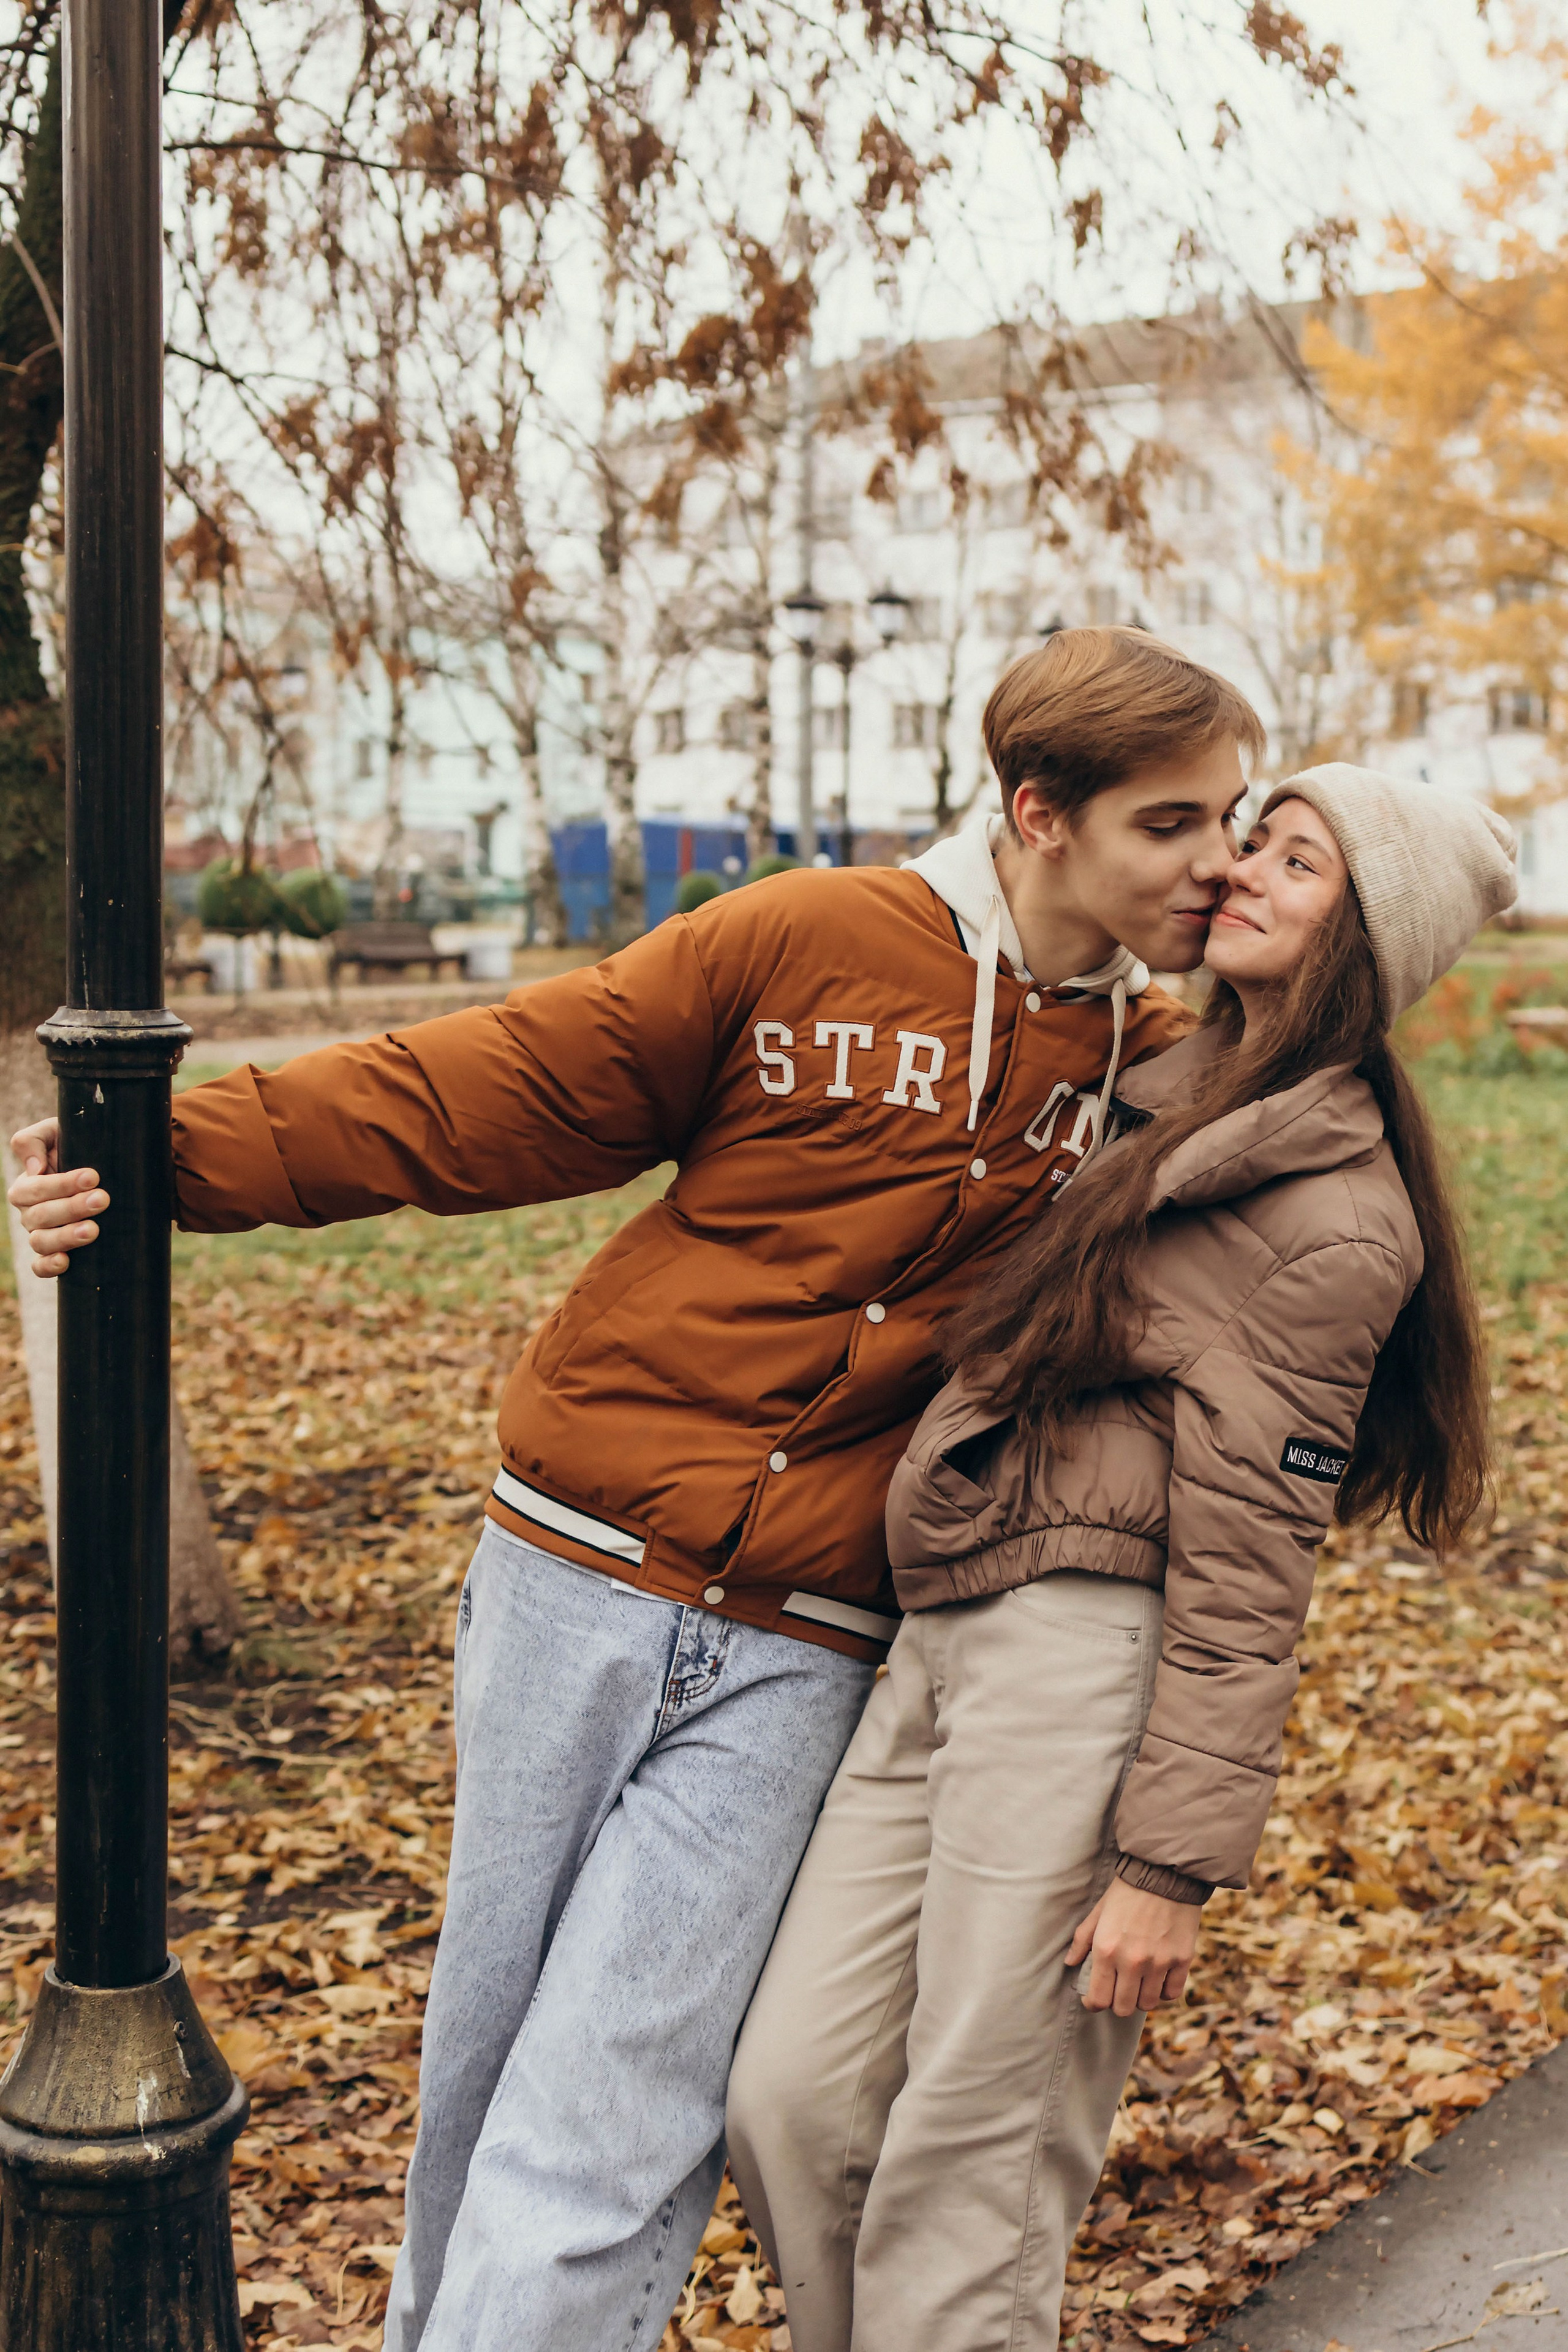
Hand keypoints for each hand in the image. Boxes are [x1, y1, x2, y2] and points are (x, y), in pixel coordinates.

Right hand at [6, 1118, 106, 1278]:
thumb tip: (34, 1169)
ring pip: (41, 1241)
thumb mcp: (57, 1133)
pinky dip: (48, 1266)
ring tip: (94, 1230)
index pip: (36, 1187)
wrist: (107, 1171)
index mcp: (29, 1185)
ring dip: (66, 1237)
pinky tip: (66, 1262)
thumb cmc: (79, 1148)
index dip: (62, 1184)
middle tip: (102, 1199)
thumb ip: (35, 1140)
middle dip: (72, 1207)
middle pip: (40, 1215)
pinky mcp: (53, 1254)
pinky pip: (40, 1267)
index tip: (93, 1176)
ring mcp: (40, 1235)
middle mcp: (30, 1212)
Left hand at [1066, 1878, 1199, 2016]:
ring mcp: (1159, 1963)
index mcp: (1106, 1950)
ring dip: (1140, 1998)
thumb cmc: (1127, 1891)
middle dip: (1117, 2003)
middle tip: (1118, 1991)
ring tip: (1138, 1984)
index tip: (1094, 1999)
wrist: (1164, 1873)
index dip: (1093, 2004)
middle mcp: (1132, 1962)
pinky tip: (1158, 1979)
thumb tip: (1070, 1963)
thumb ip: (1082, 1940)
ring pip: (1148, 2004)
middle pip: (1123, 2008)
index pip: (1098, 1999)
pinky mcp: (1182, 1960)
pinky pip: (1171, 1993)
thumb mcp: (1098, 1912)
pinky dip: (1163, 1991)